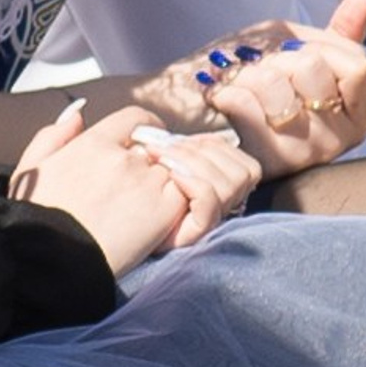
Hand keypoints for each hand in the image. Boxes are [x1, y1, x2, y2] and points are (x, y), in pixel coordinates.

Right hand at [13, 104, 192, 271]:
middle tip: (142, 186)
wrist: (54, 259)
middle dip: (153, 161)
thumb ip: (55, 134)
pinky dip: (180, 203)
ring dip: (167, 183)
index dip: (144, 129)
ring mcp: (147, 182)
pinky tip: (160, 219)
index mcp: (93, 142)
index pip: (136, 118)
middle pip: (157, 147)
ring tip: (150, 206)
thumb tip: (79, 113)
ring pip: (174, 170)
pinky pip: (188, 194)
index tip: (144, 145)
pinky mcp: (164, 210)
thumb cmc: (36, 216)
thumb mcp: (32, 167)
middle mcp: (124, 157)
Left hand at [140, 122, 263, 245]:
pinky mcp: (197, 230)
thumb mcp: (164, 165)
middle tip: (165, 150)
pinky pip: (210, 199)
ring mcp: (212, 220)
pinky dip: (193, 181)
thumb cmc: (138, 197)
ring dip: (195, 162)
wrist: (119, 232)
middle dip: (203, 151)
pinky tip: (171, 177)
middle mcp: (224, 207)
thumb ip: (183, 151)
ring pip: (230, 183)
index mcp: (221, 188)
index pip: (246, 165)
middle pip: (243, 172)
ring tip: (163, 160)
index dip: (218, 146)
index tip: (183, 142)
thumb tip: (190, 134)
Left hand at [200, 0, 365, 175]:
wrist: (188, 106)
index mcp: (356, 113)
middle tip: (263, 77)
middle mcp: (340, 140)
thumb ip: (334, 32)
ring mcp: (307, 155)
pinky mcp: (268, 163)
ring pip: (277, 85)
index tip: (295, 60)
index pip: (358, 67)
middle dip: (276, 60)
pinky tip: (223, 106)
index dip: (318, 50)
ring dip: (246, 76)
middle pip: (313, 68)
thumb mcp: (293, 45)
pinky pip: (248, 106)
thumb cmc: (245, 76)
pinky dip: (226, 93)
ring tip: (240, 91)